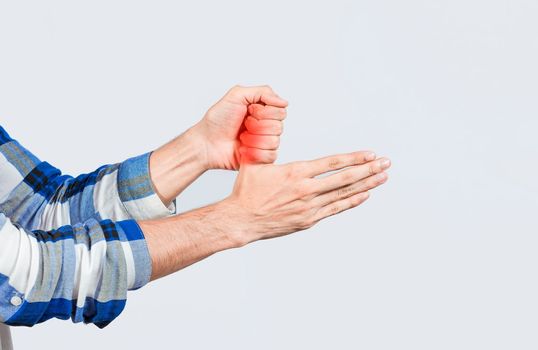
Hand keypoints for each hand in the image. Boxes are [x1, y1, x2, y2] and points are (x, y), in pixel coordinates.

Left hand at [191, 85, 287, 169]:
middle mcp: (266, 126)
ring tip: (242, 137)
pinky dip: (255, 152)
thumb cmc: (218, 120)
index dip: (266, 111)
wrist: (207, 143)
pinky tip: (243, 148)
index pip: (281, 110)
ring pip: (275, 141)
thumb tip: (283, 101)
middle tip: (244, 124)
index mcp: (262, 110)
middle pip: (279, 126)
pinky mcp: (261, 157)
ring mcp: (264, 142)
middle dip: (259, 125)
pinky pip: (270, 155)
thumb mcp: (236, 95)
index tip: (250, 111)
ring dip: (255, 138)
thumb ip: (262, 92)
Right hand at [223, 151, 391, 244]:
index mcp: (296, 172)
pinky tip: (364, 195)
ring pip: (344, 193)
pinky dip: (351, 202)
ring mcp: (310, 206)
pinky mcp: (309, 220)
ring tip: (382, 177)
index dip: (354, 157)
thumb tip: (266, 131)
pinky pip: (335, 209)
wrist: (241, 220)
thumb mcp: (256, 163)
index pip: (333, 162)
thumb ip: (267, 147)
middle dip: (369, 169)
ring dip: (366, 184)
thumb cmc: (247, 191)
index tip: (370, 153)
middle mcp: (307, 189)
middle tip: (386, 163)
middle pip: (345, 178)